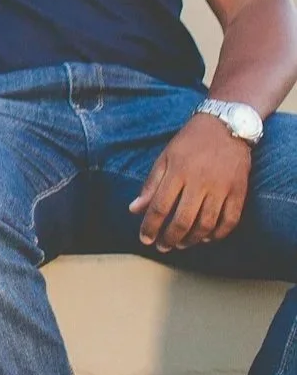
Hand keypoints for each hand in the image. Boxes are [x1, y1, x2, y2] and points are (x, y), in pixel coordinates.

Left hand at [130, 112, 250, 250]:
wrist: (225, 127)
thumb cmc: (190, 142)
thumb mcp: (165, 156)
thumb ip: (151, 184)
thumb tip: (134, 209)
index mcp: (177, 171)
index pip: (159, 206)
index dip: (150, 226)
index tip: (144, 239)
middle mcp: (199, 182)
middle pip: (183, 219)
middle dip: (170, 237)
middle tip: (163, 247)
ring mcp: (221, 188)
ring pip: (206, 224)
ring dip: (192, 239)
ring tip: (181, 244)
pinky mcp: (239, 192)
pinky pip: (230, 221)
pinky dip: (218, 234)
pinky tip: (207, 238)